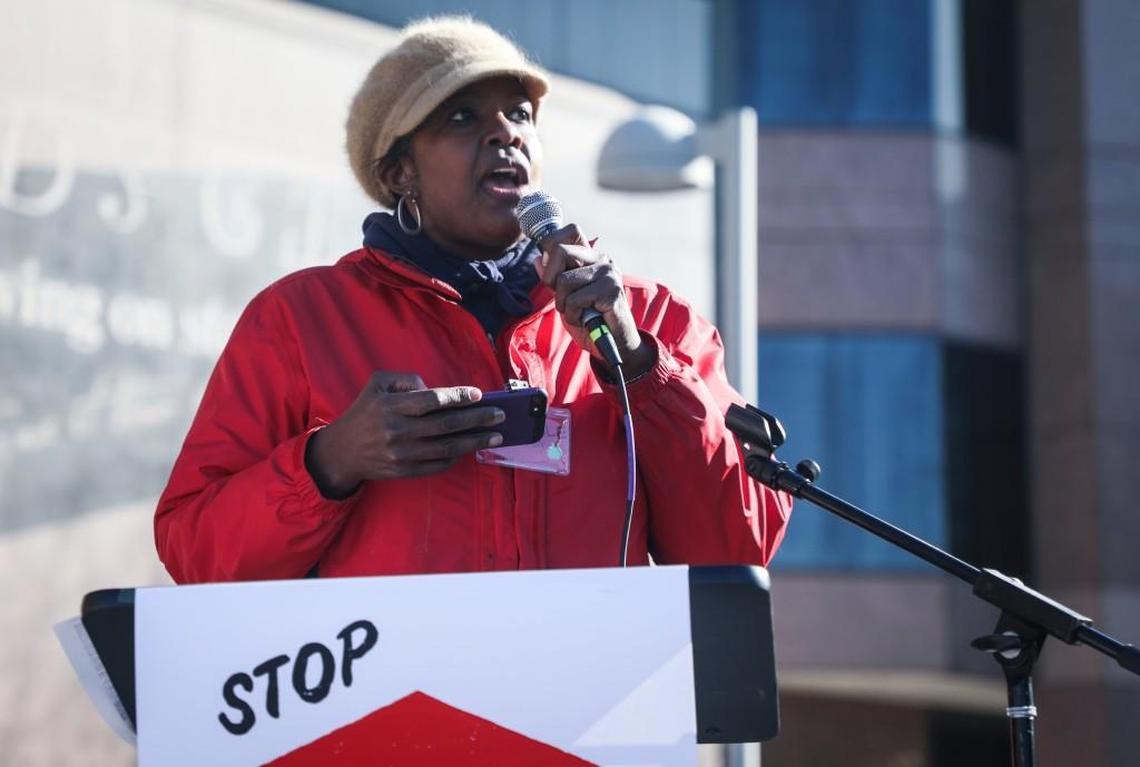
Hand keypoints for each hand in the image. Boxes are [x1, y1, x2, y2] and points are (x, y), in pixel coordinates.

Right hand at [305, 372, 505, 498]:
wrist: (341, 453)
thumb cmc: (364, 413)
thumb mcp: (377, 384)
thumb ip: (406, 380)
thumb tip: (434, 388)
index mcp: (390, 406)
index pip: (432, 400)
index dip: (458, 397)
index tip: (478, 395)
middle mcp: (396, 431)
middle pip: (445, 425)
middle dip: (476, 419)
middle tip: (499, 415)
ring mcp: (401, 454)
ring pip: (446, 448)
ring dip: (474, 441)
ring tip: (495, 435)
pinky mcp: (403, 471)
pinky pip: (437, 465)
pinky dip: (456, 456)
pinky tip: (470, 449)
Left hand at [534, 225, 655, 377]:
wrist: (614, 345)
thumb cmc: (589, 320)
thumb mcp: (565, 297)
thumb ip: (553, 278)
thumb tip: (538, 259)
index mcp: (591, 256)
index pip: (571, 230)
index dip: (552, 246)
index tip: (553, 272)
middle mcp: (602, 259)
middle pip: (560, 251)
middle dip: (550, 279)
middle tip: (562, 298)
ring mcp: (608, 274)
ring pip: (564, 280)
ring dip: (563, 304)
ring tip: (577, 312)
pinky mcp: (612, 292)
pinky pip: (575, 300)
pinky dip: (573, 315)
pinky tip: (585, 320)